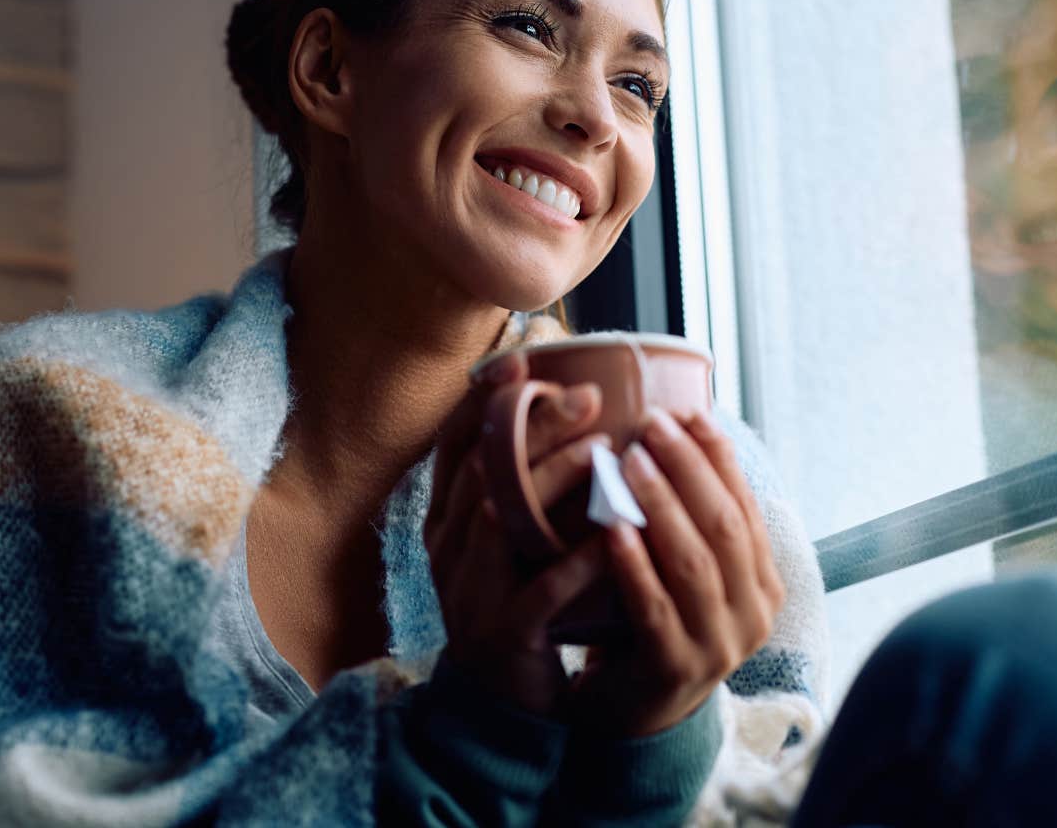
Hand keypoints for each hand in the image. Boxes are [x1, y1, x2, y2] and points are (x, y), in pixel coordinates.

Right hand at [425, 350, 615, 718]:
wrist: (501, 698)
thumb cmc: (517, 601)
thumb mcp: (507, 538)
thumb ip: (521, 483)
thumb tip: (567, 405)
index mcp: (445, 517)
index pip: (452, 443)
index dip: (483, 399)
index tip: (522, 358)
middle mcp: (447, 545)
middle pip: (481, 468)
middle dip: (532, 426)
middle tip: (588, 396)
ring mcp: (469, 588)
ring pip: (503, 519)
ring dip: (552, 481)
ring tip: (603, 451)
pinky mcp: (502, 631)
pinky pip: (538, 590)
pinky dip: (576, 562)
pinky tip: (611, 538)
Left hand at [563, 408, 785, 736]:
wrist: (632, 710)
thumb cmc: (651, 620)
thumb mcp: (684, 569)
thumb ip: (691, 519)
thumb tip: (675, 428)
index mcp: (762, 580)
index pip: (745, 504)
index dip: (717, 455)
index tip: (685, 411)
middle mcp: (753, 612)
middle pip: (725, 525)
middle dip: (688, 468)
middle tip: (650, 424)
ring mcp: (719, 644)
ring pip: (695, 562)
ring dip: (661, 505)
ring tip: (628, 460)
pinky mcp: (675, 668)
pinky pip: (656, 607)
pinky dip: (634, 564)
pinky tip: (611, 527)